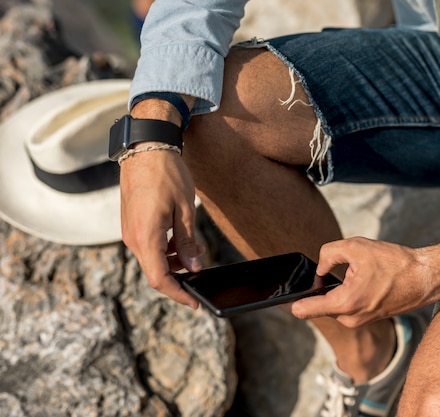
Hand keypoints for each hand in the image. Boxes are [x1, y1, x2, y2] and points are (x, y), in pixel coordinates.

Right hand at [120, 96, 201, 307]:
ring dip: (174, 262)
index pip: (159, 279)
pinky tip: (182, 240)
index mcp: (146, 237)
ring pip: (152, 260)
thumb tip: (193, 268)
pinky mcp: (131, 224)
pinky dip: (165, 250)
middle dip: (179, 278)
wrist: (145, 149)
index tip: (195, 302)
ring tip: (197, 249)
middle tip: (201, 271)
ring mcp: (129, 232)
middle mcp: (133, 238)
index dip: (178, 294)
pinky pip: (148, 246)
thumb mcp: (185, 210)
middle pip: (155, 273)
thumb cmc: (167, 175)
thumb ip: (187, 242)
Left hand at [289, 237, 439, 326]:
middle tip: (336, 268)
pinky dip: (349, 291)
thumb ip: (329, 253)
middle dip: (322, 284)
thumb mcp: (356, 247)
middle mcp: (349, 318)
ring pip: (334, 301)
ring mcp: (358, 320)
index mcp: (345, 303)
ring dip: (338, 287)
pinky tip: (365, 278)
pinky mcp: (366, 317)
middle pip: (320, 301)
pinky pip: (346, 304)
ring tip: (360, 272)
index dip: (291, 301)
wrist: (425, 279)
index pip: (305, 310)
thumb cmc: (394, 263)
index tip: (281, 295)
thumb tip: (320, 268)